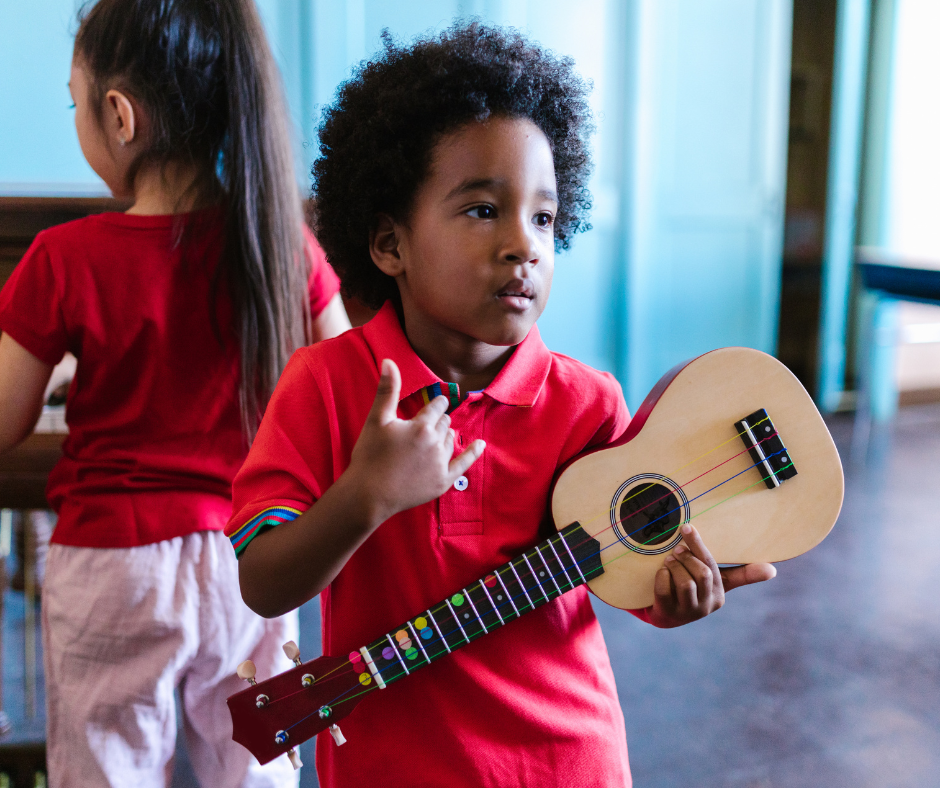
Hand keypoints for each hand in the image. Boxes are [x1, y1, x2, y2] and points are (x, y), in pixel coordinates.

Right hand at [347, 359, 485, 522]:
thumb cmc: (369, 455)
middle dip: (438, 420)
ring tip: (433, 438)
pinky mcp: (442, 482)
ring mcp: (440, 464)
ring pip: (451, 440)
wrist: (367, 495)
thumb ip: (386, 390)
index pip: (437, 406)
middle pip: (445, 423)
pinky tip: (481, 445)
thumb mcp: (376, 419)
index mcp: (421, 426)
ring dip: (445, 435)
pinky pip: (464, 464)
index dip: (436, 403)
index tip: (436, 402)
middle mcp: (436, 443)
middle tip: (426, 424)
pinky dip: (473, 453)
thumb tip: (389, 361)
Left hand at [646, 524, 775, 627]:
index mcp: (719, 594)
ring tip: (669, 561)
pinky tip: (662, 573)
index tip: (688, 528)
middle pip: (702, 573)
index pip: (712, 566)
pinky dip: (662, 576)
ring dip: (674, 567)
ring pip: (684, 583)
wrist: (667, 614)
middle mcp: (707, 605)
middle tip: (676, 550)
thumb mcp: (716, 581)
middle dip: (686, 558)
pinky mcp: (668, 613)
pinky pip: (664, 590)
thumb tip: (773, 570)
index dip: (699, 546)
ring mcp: (688, 611)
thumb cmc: (695, 590)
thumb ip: (741, 573)